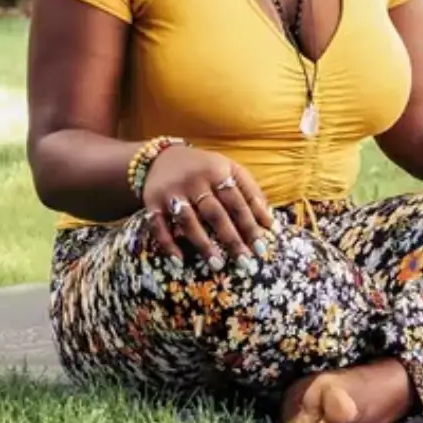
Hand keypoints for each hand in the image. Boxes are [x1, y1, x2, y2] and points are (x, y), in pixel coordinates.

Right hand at [140, 145, 274, 267]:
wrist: (160, 157)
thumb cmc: (204, 168)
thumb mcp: (229, 169)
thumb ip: (251, 192)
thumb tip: (270, 223)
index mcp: (216, 171)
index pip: (237, 202)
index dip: (250, 225)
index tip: (260, 248)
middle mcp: (194, 181)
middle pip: (215, 213)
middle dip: (231, 239)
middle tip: (244, 262)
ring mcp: (172, 192)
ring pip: (188, 221)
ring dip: (203, 245)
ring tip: (217, 265)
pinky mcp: (152, 203)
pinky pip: (158, 226)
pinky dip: (168, 244)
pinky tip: (179, 261)